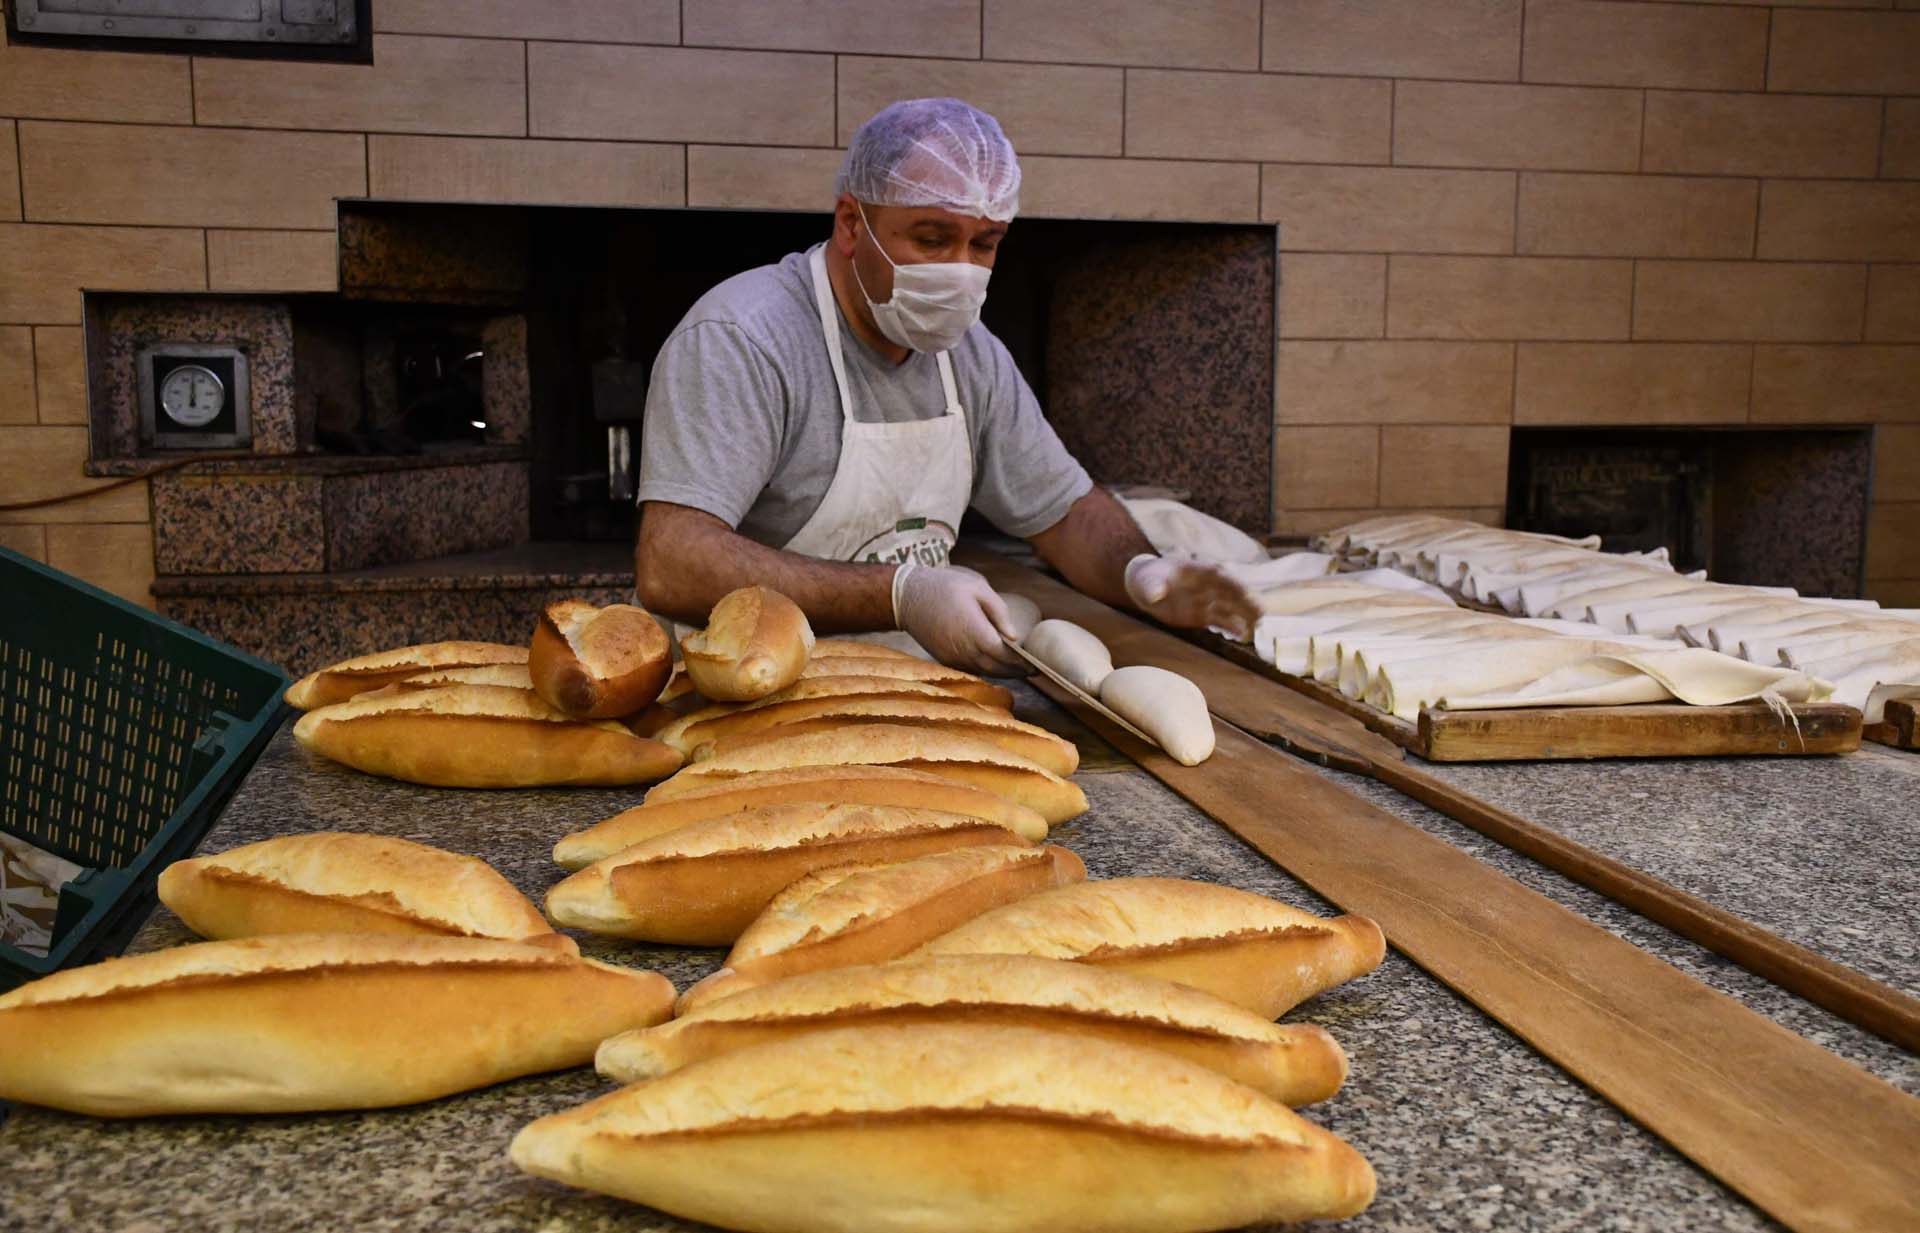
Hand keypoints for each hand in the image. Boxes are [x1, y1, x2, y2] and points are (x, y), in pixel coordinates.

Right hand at [892, 562, 1027, 675]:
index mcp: (974, 630)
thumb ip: (998, 612)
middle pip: (994, 668)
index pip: (1002, 655)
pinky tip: (994, 664)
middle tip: (1030, 671)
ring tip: (1017, 669)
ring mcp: (951, 656)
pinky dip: (984, 669)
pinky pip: (969, 669)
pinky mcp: (943, 658)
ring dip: (1000, 672)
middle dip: (1014, 671)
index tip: (1033, 664)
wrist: (907, 596)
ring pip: (982, 671)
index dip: (1019, 662)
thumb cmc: (944, 586)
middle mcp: (963, 649)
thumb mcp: (977, 587)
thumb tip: (1014, 636)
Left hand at [1123, 554, 1259, 640]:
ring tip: (1258, 626)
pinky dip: (1231, 627)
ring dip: (1244, 615)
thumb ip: (1152, 586)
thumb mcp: (1147, 580)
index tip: (1244, 592)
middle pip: (1231, 591)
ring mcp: (1208, 600)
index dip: (1232, 583)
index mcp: (1198, 570)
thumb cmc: (1148, 577)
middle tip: (1261, 613)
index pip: (1220, 575)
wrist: (1145, 589)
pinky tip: (1242, 635)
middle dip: (1246, 601)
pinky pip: (1221, 621)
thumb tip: (1155, 594)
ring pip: (1230, 607)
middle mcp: (1208, 584)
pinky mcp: (1204, 615)